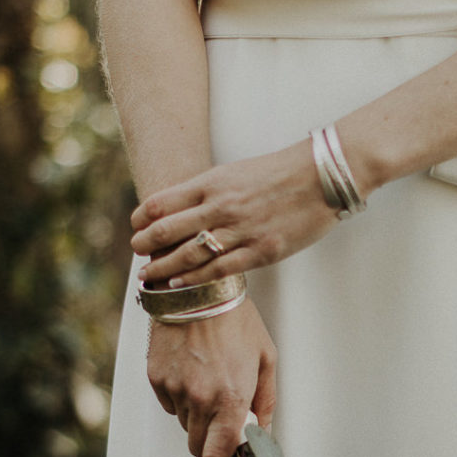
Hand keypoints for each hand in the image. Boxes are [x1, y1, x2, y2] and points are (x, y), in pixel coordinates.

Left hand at [130, 139, 340, 286]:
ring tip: (148, 276)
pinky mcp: (260, 251)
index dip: (142, 217)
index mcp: (212, 183)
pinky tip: (178, 284)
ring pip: (188, 255)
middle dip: (145, 244)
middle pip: (167, 230)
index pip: (162, 202)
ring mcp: (240, 231)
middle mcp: (220, 207)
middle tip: (136, 253)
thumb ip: (208, 190)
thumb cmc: (279, 174)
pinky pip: (218, 270)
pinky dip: (193, 279)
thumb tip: (182, 207)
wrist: (321, 177)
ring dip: (162, 268)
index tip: (135, 226)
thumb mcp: (236, 172)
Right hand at [147, 300, 276, 456]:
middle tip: (224, 419)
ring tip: (209, 382)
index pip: (218, 456)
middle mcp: (199, 399)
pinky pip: (170, 403)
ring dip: (198, 416)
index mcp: (231, 398)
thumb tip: (264, 433)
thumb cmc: (237, 320)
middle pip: (198, 446)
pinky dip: (181, 397)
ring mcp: (174, 389)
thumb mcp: (266, 359)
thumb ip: (266, 402)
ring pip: (185, 424)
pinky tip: (192, 370)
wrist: (196, 287)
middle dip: (211, 442)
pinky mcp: (156, 378)